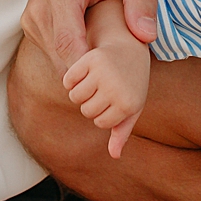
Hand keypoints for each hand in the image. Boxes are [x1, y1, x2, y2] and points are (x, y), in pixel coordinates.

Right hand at [21, 0, 157, 71]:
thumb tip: (146, 36)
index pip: (68, 44)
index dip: (88, 70)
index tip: (114, 83)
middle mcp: (39, 6)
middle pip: (61, 59)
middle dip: (90, 76)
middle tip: (121, 82)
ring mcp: (32, 17)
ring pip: (57, 62)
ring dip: (83, 70)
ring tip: (112, 66)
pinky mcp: (34, 24)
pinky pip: (54, 55)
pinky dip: (75, 61)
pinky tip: (98, 55)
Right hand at [62, 41, 150, 158]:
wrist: (130, 46)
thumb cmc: (131, 81)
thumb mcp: (131, 106)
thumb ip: (122, 131)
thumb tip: (115, 155)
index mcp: (128, 104)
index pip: (100, 123)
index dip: (104, 112)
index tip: (114, 96)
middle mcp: (116, 89)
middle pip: (87, 111)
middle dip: (92, 101)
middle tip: (105, 84)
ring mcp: (104, 73)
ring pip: (75, 97)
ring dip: (80, 90)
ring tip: (94, 78)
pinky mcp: (91, 58)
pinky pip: (68, 80)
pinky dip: (71, 78)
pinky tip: (83, 69)